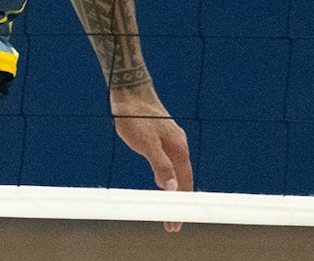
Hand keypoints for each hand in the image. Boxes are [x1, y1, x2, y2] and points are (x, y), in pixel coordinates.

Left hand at [111, 83, 192, 232]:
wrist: (128, 90)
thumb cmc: (134, 116)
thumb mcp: (146, 143)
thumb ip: (160, 166)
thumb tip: (172, 190)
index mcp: (179, 149)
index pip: (184, 185)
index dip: (179, 206)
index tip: (174, 224)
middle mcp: (179, 146)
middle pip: (183, 180)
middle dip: (177, 203)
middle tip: (170, 223)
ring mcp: (171, 140)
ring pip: (175, 172)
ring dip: (171, 191)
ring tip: (166, 208)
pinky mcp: (161, 136)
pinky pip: (168, 163)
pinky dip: (166, 177)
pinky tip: (159, 181)